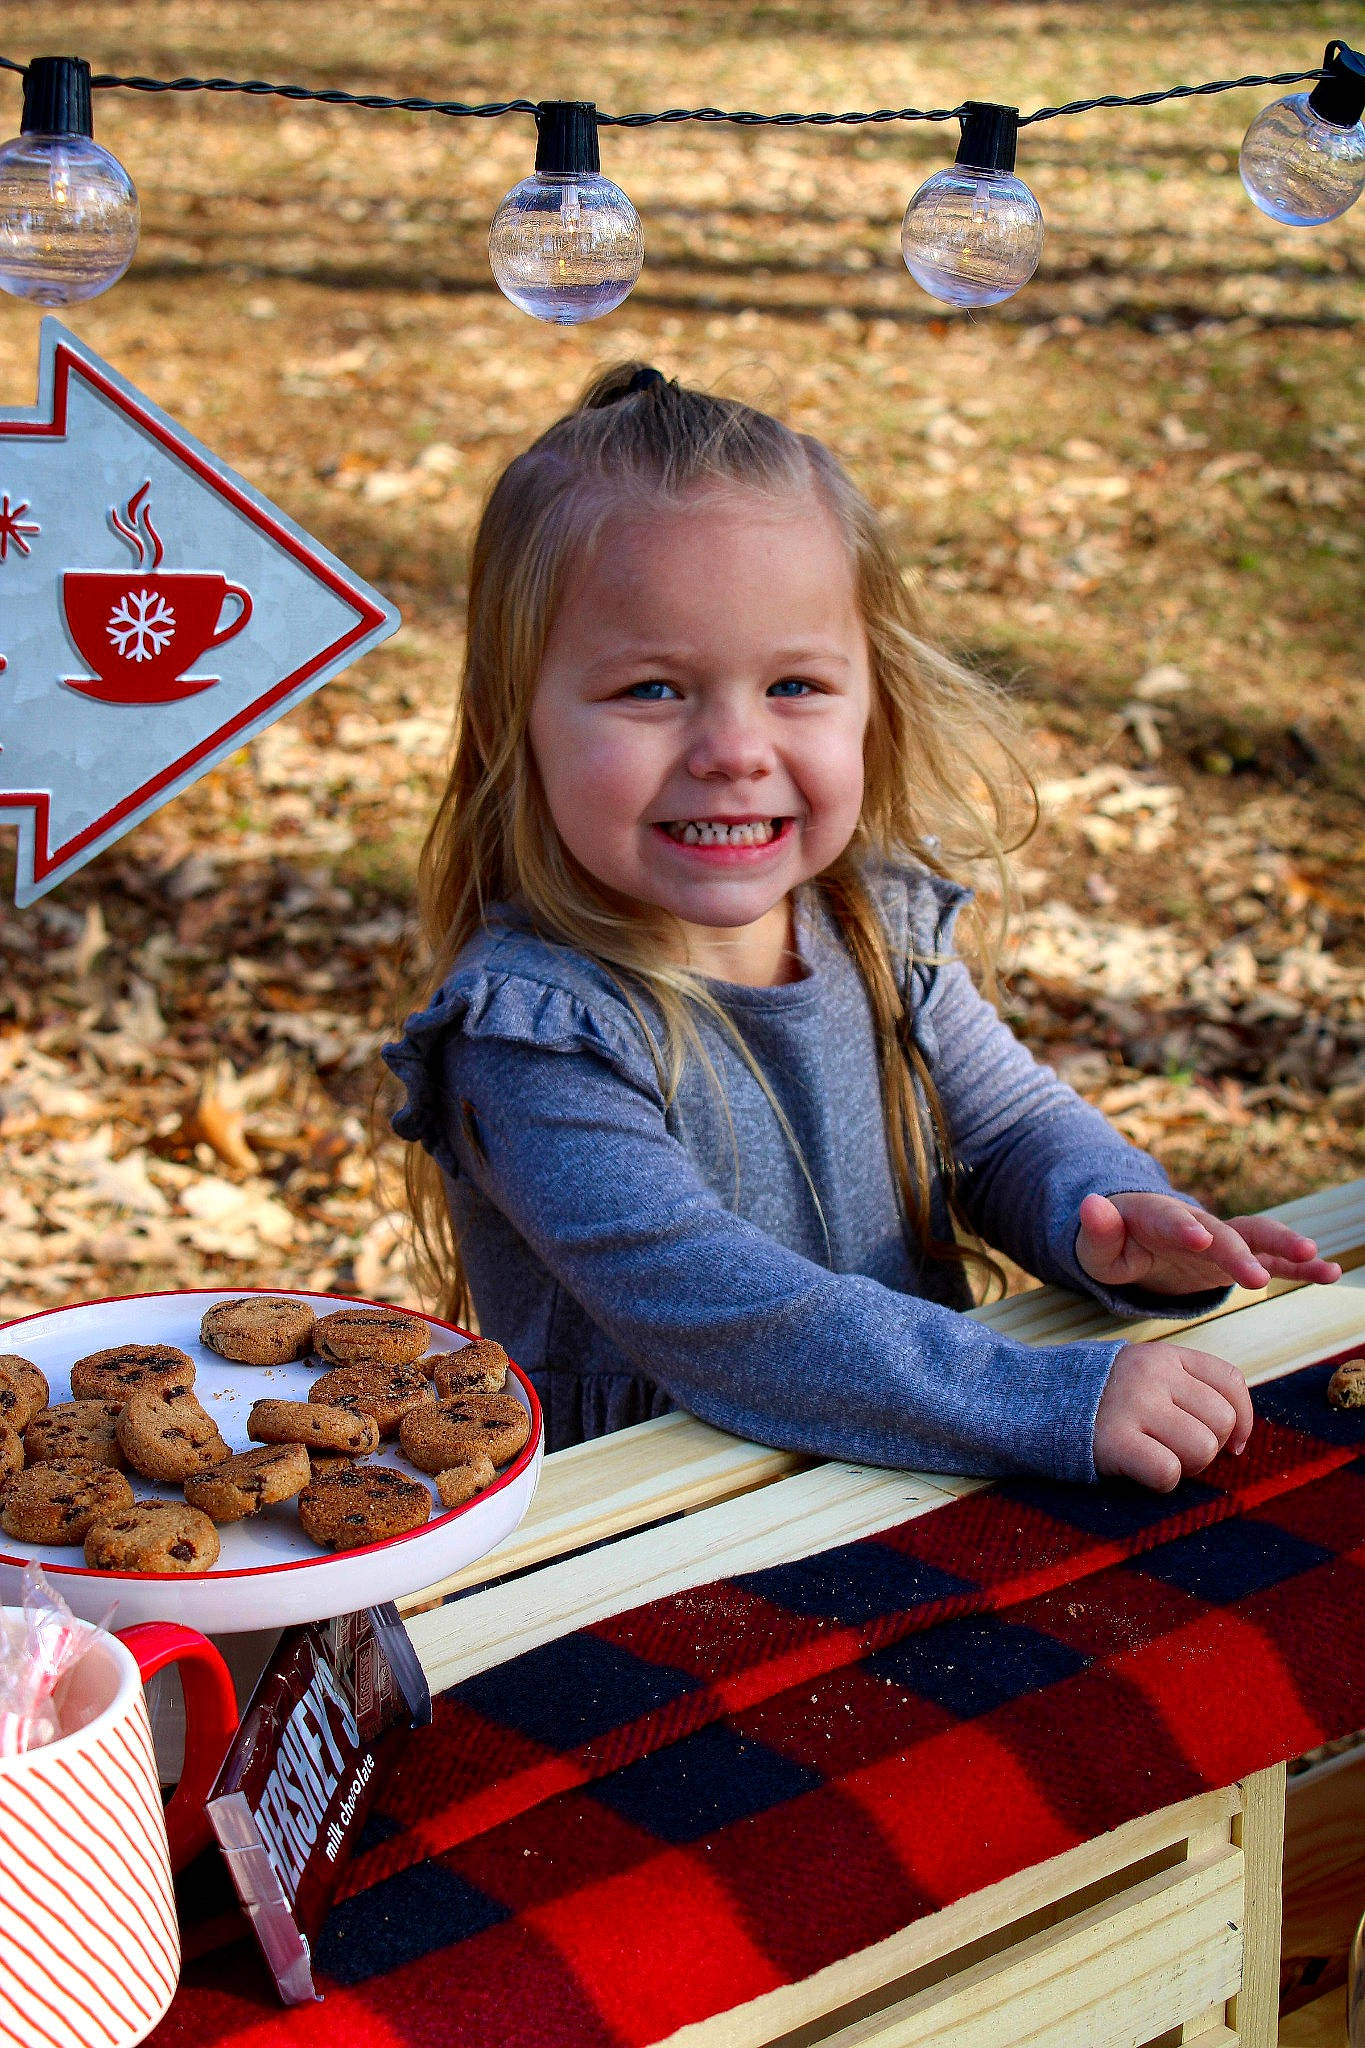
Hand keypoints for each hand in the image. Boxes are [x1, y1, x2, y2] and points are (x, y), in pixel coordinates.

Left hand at [1075, 1191, 1340, 1295]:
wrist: (1137, 1240)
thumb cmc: (1113, 1247)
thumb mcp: (1095, 1248)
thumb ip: (1097, 1230)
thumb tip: (1091, 1203)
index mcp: (1155, 1216)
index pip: (1168, 1219)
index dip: (1183, 1226)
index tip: (1199, 1237)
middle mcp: (1195, 1222)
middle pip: (1220, 1233)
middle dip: (1237, 1252)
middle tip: (1254, 1277)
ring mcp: (1220, 1239)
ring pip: (1256, 1236)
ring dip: (1284, 1245)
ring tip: (1315, 1257)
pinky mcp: (1237, 1257)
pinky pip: (1272, 1259)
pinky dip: (1299, 1265)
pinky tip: (1331, 1271)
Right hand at [1094, 1340, 1253, 1490]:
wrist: (1032, 1403)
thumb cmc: (1098, 1399)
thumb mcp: (1141, 1375)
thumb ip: (1185, 1388)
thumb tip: (1236, 1437)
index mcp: (1164, 1356)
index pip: (1231, 1382)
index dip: (1243, 1420)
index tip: (1231, 1444)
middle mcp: (1153, 1375)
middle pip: (1222, 1420)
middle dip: (1208, 1446)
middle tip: (1176, 1451)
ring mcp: (1133, 1405)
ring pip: (1202, 1447)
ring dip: (1186, 1465)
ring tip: (1157, 1458)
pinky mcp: (1114, 1440)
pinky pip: (1168, 1471)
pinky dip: (1161, 1481)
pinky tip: (1140, 1471)